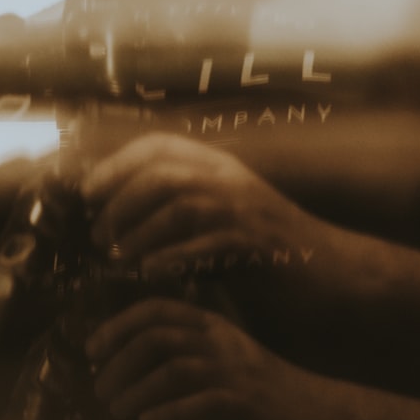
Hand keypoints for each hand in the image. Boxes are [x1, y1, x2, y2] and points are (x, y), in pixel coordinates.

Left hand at [80, 133, 310, 278]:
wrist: (331, 272)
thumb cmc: (270, 251)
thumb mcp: (223, 218)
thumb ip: (184, 210)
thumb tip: (125, 216)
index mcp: (221, 167)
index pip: (160, 146)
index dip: (118, 163)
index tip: (88, 191)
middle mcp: (231, 179)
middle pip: (162, 173)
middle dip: (120, 201)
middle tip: (98, 234)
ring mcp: (246, 209)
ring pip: (179, 204)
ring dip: (139, 231)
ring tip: (116, 256)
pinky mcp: (256, 244)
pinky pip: (204, 242)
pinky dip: (172, 256)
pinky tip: (151, 273)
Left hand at [85, 298, 301, 419]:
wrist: (316, 414)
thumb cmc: (262, 389)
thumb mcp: (222, 359)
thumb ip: (182, 355)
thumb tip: (128, 369)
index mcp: (211, 324)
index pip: (156, 309)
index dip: (118, 325)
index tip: (92, 348)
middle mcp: (219, 340)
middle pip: (157, 337)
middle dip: (119, 361)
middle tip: (100, 388)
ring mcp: (231, 371)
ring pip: (171, 369)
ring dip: (136, 391)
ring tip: (117, 410)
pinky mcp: (242, 404)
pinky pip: (196, 405)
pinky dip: (166, 414)